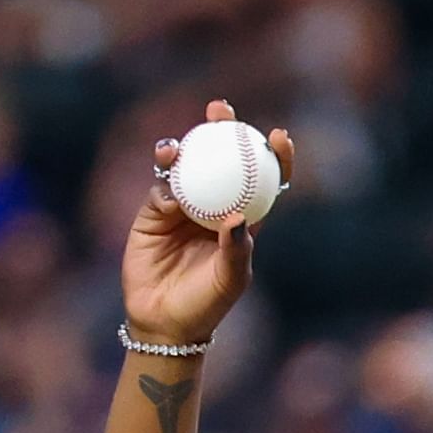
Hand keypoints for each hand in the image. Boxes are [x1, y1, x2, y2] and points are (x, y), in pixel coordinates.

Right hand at [122, 99, 295, 344]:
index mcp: (244, 220)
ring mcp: (184, 208)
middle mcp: (215, 207)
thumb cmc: (206, 304)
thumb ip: (236, 249)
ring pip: (187, 167)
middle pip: (223, 160)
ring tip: (183, 140)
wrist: (165, 322)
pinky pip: (161, 188)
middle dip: (223, 129)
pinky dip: (165, 181)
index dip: (274, 157)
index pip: (265, 181)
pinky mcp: (154, 214)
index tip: (278, 137)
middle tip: (221, 110)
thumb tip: (237, 216)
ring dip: (185, 146)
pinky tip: (167, 180)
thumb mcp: (229, 280)